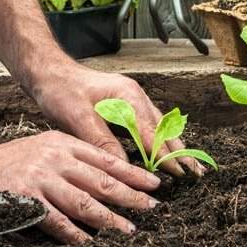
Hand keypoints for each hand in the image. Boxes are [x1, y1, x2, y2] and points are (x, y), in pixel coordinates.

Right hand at [0, 130, 160, 243]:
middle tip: (152, 207)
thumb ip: (71, 159)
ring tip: (129, 229)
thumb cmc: (7, 163)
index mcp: (62, 143)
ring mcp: (41, 179)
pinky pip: (57, 221)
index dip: (133, 172)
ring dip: (110, 218)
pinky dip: (75, 234)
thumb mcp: (43, 148)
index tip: (154, 183)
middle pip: (102, 180)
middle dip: (131, 195)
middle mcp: (55, 158)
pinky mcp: (26, 200)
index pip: (106, 158)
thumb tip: (105, 179)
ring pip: (85, 202)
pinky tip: (89, 242)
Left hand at [36, 66, 205, 176]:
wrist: (49, 72)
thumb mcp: (78, 117)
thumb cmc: (61, 90)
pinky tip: (166, 153)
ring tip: (189, 166)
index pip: (152, 132)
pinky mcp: (126, 106)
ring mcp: (132, 100)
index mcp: (128, 96)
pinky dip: (160, 141)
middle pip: (164, 128)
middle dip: (180, 151)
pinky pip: (149, 125)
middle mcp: (135, 96)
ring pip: (160, 127)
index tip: (179, 174)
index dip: (166, 155)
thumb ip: (102, 141)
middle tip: (197, 173)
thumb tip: (123, 167)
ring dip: (174, 146)